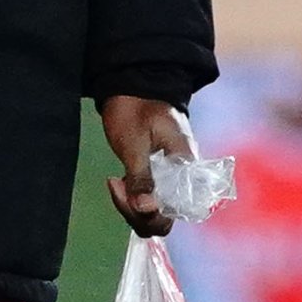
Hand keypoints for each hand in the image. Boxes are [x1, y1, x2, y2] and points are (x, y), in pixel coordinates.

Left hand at [99, 94, 194, 236]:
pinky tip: (118, 182)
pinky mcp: (155, 175)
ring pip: (153, 211)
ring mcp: (168, 178)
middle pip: (164, 217)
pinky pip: (147, 199)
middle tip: (116, 186)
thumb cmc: (135, 109)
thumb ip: (142, 177)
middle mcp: (181, 178)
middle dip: (136, 212)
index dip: (152, 214)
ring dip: (130, 206)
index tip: (129, 194)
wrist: (133, 85)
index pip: (176, 211)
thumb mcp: (135, 143)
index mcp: (185, 168)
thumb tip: (146, 209)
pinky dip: (130, 198)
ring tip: (115, 183)